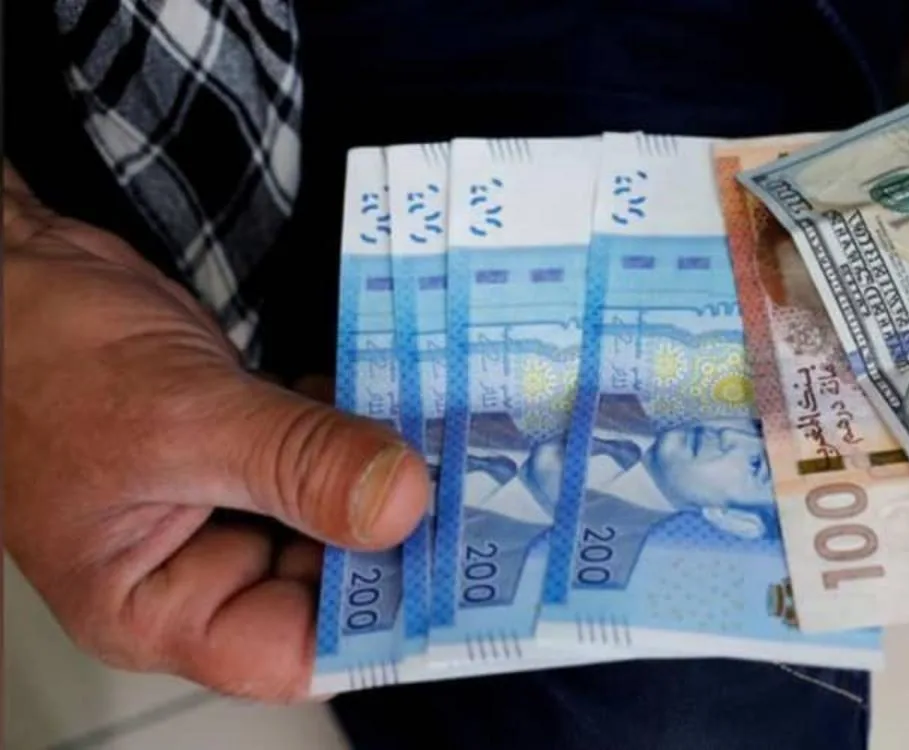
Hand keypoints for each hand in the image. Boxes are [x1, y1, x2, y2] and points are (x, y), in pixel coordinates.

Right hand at [2, 163, 428, 701]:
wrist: (14, 273)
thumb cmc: (38, 357)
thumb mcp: (180, 421)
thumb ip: (296, 466)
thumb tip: (402, 507)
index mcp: (157, 606)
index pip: (292, 649)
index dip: (378, 623)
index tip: (460, 574)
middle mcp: (197, 567)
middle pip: (328, 586)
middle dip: (399, 542)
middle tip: (487, 499)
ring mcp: (226, 504)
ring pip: (333, 515)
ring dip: (387, 481)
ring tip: (462, 451)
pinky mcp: (248, 448)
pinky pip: (322, 458)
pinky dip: (361, 435)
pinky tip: (405, 409)